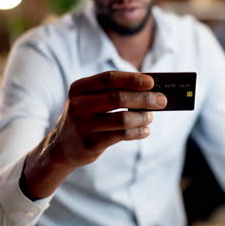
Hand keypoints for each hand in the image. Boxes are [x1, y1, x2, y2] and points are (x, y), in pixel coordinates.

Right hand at [48, 71, 167, 167]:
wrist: (62, 147)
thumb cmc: (86, 117)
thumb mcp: (91, 101)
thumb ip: (114, 93)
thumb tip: (149, 90)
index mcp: (79, 88)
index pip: (109, 78)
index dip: (132, 79)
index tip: (151, 82)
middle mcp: (78, 105)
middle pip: (117, 97)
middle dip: (144, 99)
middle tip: (162, 101)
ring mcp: (82, 125)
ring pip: (122, 118)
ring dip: (142, 117)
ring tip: (151, 117)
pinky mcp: (89, 144)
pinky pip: (121, 136)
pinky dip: (138, 132)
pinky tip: (146, 130)